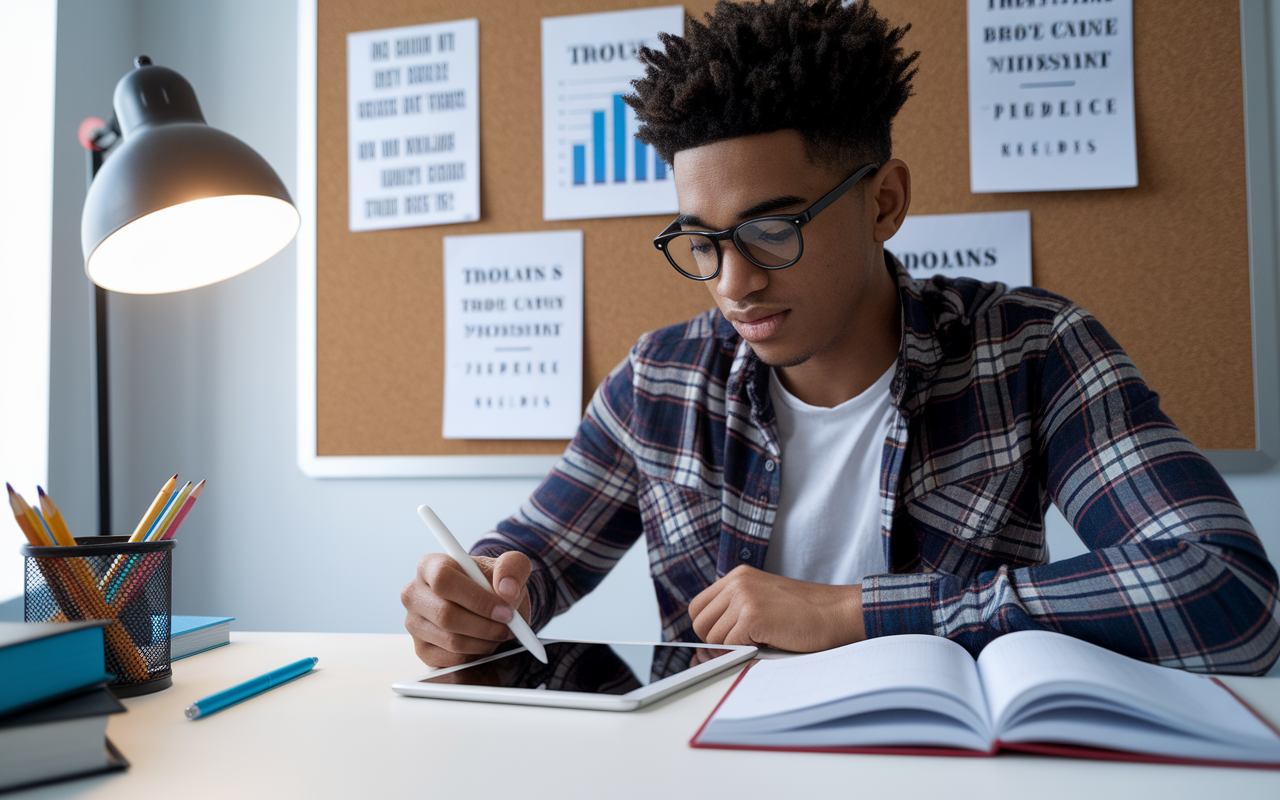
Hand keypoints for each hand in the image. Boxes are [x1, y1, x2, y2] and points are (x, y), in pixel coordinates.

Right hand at [401, 550, 532, 667]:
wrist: (488, 603)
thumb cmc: (493, 581)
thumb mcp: (510, 565)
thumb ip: (512, 567)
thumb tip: (506, 590)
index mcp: (429, 566)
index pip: (443, 580)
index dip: (476, 598)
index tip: (504, 609)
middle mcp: (414, 594)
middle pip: (446, 615)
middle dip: (485, 625)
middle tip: (508, 625)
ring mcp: (414, 623)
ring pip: (451, 641)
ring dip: (484, 641)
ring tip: (500, 632)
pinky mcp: (422, 649)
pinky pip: (452, 659)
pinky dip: (476, 654)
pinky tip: (485, 641)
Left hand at [688, 565, 864, 651]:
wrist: (838, 613)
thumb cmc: (806, 614)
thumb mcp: (764, 600)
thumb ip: (736, 610)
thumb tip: (705, 643)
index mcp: (738, 576)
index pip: (698, 607)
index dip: (708, 629)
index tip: (725, 640)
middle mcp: (737, 582)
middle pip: (700, 624)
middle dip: (716, 642)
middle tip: (744, 646)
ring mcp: (743, 597)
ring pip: (713, 639)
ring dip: (735, 649)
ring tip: (763, 641)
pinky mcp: (752, 616)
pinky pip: (730, 646)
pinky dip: (746, 652)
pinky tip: (769, 643)